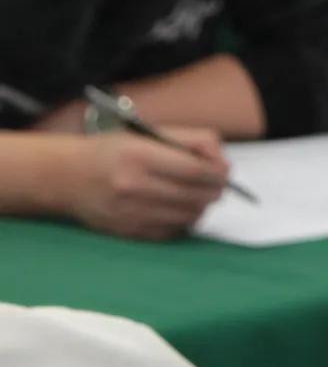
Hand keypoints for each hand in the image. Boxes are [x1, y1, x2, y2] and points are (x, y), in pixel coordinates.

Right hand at [62, 127, 228, 238]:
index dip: (218, 173)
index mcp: (138, 156)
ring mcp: (133, 212)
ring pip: (192, 215)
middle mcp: (134, 186)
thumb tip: (224, 164)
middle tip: (215, 184)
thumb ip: (190, 141)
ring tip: (194, 194)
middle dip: (215, 190)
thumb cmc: (111, 152)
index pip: (197, 170)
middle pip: (199, 196)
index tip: (223, 172)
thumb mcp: (145, 134)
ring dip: (201, 205)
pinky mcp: (132, 232)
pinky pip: (176, 231)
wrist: (65, 176)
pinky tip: (176, 208)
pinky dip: (183, 220)